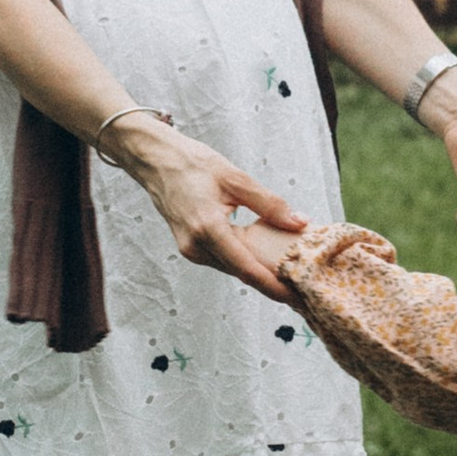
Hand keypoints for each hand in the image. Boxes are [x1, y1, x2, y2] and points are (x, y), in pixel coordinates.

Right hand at [111, 121, 306, 299]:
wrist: (156, 160)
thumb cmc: (192, 164)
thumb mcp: (236, 179)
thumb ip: (269, 204)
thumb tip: (299, 223)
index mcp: (208, 229)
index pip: (247, 269)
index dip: (273, 286)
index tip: (295, 295)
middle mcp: (196, 246)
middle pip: (241, 272)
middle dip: (270, 280)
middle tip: (300, 283)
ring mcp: (190, 249)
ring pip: (232, 267)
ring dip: (257, 270)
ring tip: (287, 270)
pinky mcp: (189, 247)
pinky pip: (222, 259)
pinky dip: (242, 259)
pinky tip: (261, 254)